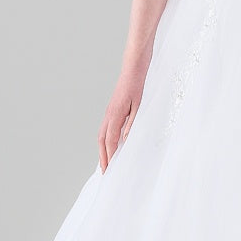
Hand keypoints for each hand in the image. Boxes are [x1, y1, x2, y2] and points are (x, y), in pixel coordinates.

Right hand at [97, 51, 152, 172]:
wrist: (134, 67)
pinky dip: (106, 141)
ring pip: (102, 136)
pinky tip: (111, 145)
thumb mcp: (139, 106)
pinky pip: (106, 129)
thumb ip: (132, 124)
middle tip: (105, 172)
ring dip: (102, 150)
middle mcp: (109, 115)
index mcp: (115, 116)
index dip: (110, 157)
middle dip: (103, 157)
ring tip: (106, 163)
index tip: (110, 170)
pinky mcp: (112, 110)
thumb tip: (125, 141)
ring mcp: (109, 112)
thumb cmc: (138, 86)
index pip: (110, 142)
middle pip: (102, 141)